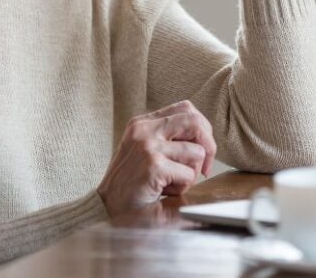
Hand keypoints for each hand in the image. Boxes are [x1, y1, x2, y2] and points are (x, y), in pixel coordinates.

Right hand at [96, 100, 216, 216]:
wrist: (107, 207)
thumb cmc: (131, 182)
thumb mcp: (145, 149)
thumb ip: (168, 137)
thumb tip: (204, 136)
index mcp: (142, 123)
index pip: (185, 109)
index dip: (202, 128)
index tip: (201, 148)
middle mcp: (144, 130)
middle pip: (195, 121)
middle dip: (209, 145)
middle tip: (204, 167)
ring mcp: (148, 146)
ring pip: (197, 152)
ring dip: (192, 173)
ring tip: (172, 183)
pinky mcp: (154, 166)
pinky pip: (189, 175)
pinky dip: (183, 187)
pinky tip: (164, 191)